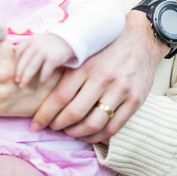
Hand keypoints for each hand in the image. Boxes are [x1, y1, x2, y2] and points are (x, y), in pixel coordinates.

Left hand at [15, 34, 74, 87]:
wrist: (68, 41)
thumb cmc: (49, 44)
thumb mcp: (38, 40)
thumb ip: (27, 45)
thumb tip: (12, 51)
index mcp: (31, 40)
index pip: (19, 51)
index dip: (16, 62)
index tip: (15, 71)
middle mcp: (37, 44)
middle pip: (24, 61)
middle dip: (19, 72)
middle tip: (16, 82)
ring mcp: (45, 51)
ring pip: (32, 67)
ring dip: (26, 78)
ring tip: (23, 86)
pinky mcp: (54, 58)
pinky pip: (45, 71)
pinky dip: (42, 79)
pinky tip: (40, 84)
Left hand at [32, 10, 166, 141]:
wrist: (140, 39)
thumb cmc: (107, 47)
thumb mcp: (85, 51)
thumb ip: (68, 69)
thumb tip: (42, 89)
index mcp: (86, 65)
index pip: (61, 95)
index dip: (46, 113)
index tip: (36, 123)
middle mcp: (102, 77)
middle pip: (75, 112)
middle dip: (59, 125)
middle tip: (52, 128)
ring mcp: (120, 90)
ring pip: (94, 123)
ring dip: (77, 133)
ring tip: (70, 132)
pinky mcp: (135, 100)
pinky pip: (114, 127)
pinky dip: (98, 136)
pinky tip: (89, 134)